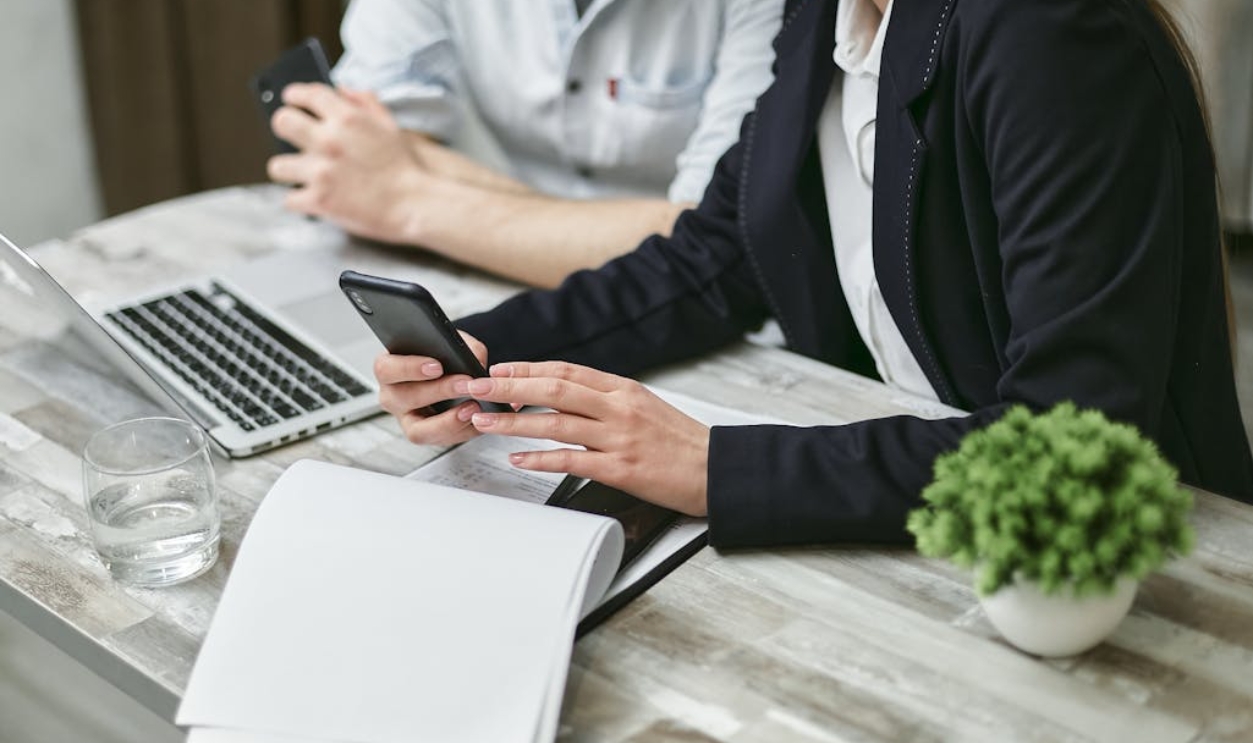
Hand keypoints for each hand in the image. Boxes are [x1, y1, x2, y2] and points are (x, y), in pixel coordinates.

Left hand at [267, 84, 429, 243]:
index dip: (295, 95)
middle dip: (285, 128)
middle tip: (292, 137)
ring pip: (278, 165)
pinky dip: (301, 202)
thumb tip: (341, 90)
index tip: (290, 99)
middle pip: (282, 122)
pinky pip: (290, 199)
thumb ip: (364, 103)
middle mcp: (328, 140)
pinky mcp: (318, 201)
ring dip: (289, 171)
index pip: (308, 94)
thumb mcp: (390, 126)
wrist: (415, 205)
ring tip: (302, 175)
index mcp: (346, 118)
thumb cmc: (405, 167)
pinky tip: (312, 200)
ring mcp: (320, 171)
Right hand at [373, 331, 491, 446]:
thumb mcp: (450, 344)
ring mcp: (406, 420)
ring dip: (448, 421)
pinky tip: (477, 419)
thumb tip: (475, 359)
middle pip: (405, 398)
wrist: (452, 377)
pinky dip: (462, 431)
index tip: (436, 366)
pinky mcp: (426, 436)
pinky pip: (440, 441)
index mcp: (389, 369)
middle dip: (439, 391)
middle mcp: (392, 397)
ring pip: (418, 430)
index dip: (409, 368)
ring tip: (472, 407)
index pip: (386, 369)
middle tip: (465, 384)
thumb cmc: (442, 358)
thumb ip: (461, 345)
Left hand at [459, 362, 710, 515]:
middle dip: (509, 386)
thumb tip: (566, 396)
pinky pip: (571, 460)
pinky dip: (540, 458)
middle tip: (477, 388)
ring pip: (555, 422)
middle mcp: (618, 407)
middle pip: (554, 388)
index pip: (566, 370)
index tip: (499, 369)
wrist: (716, 469)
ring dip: (514, 421)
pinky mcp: (620, 468)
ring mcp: (618, 437)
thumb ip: (608, 400)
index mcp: (623, 389)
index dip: (528, 368)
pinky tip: (518, 457)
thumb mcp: (645, 406)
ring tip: (484, 422)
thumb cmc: (680, 442)